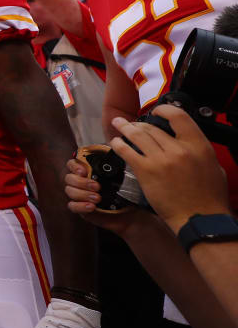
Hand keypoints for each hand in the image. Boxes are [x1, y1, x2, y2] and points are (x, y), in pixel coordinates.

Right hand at [63, 158, 153, 236]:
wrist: (129, 213)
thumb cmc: (124, 192)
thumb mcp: (120, 177)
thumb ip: (112, 166)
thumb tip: (111, 155)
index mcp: (86, 171)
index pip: (72, 164)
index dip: (75, 166)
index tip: (84, 171)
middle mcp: (80, 182)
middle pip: (69, 178)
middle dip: (82, 182)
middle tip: (97, 186)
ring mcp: (78, 195)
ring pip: (69, 191)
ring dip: (83, 194)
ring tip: (98, 198)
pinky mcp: (79, 208)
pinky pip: (72, 205)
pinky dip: (80, 206)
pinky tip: (91, 206)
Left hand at [109, 106, 229, 231]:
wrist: (199, 218)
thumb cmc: (209, 196)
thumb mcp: (213, 166)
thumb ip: (198, 150)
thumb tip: (187, 140)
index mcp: (198, 145)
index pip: (178, 116)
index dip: (163, 110)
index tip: (156, 111)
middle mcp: (179, 149)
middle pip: (152, 127)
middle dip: (139, 124)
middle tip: (131, 124)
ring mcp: (161, 160)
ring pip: (138, 136)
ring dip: (125, 128)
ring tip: (118, 125)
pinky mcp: (146, 171)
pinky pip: (128, 152)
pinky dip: (119, 144)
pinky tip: (115, 142)